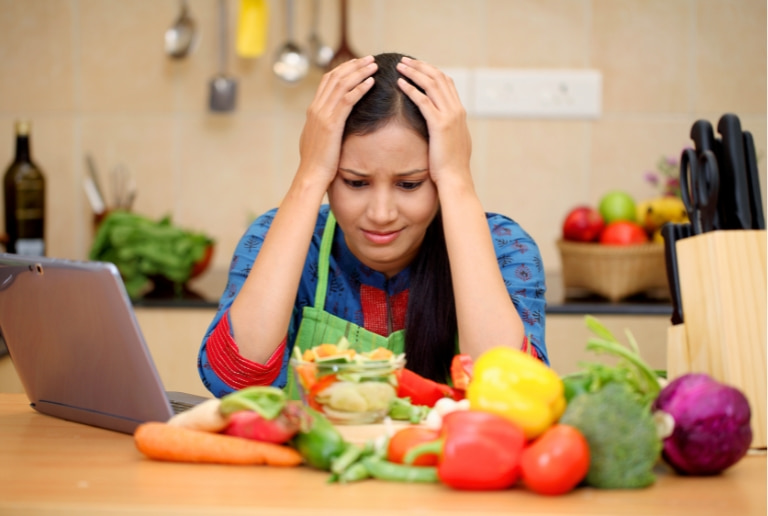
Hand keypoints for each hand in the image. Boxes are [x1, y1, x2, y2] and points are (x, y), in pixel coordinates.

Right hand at [296, 56, 377, 188]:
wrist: (311, 175)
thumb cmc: (318, 163)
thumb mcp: (319, 140)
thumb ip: (325, 127)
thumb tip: (332, 124)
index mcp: (314, 111)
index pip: (328, 81)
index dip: (344, 69)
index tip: (359, 64)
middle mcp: (316, 108)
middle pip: (335, 77)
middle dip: (354, 65)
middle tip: (370, 59)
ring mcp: (322, 115)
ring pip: (342, 84)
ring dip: (359, 72)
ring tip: (374, 65)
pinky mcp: (331, 124)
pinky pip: (347, 100)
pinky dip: (360, 88)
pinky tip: (371, 82)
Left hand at [395, 57, 471, 187]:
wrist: (455, 178)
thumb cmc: (450, 165)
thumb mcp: (452, 141)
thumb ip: (447, 128)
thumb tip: (440, 124)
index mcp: (459, 112)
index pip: (446, 82)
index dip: (431, 71)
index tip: (416, 65)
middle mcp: (456, 110)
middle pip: (439, 77)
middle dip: (421, 66)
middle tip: (405, 60)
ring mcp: (449, 116)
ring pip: (431, 84)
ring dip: (414, 72)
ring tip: (400, 66)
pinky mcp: (439, 124)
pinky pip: (423, 100)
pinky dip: (411, 89)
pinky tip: (400, 83)